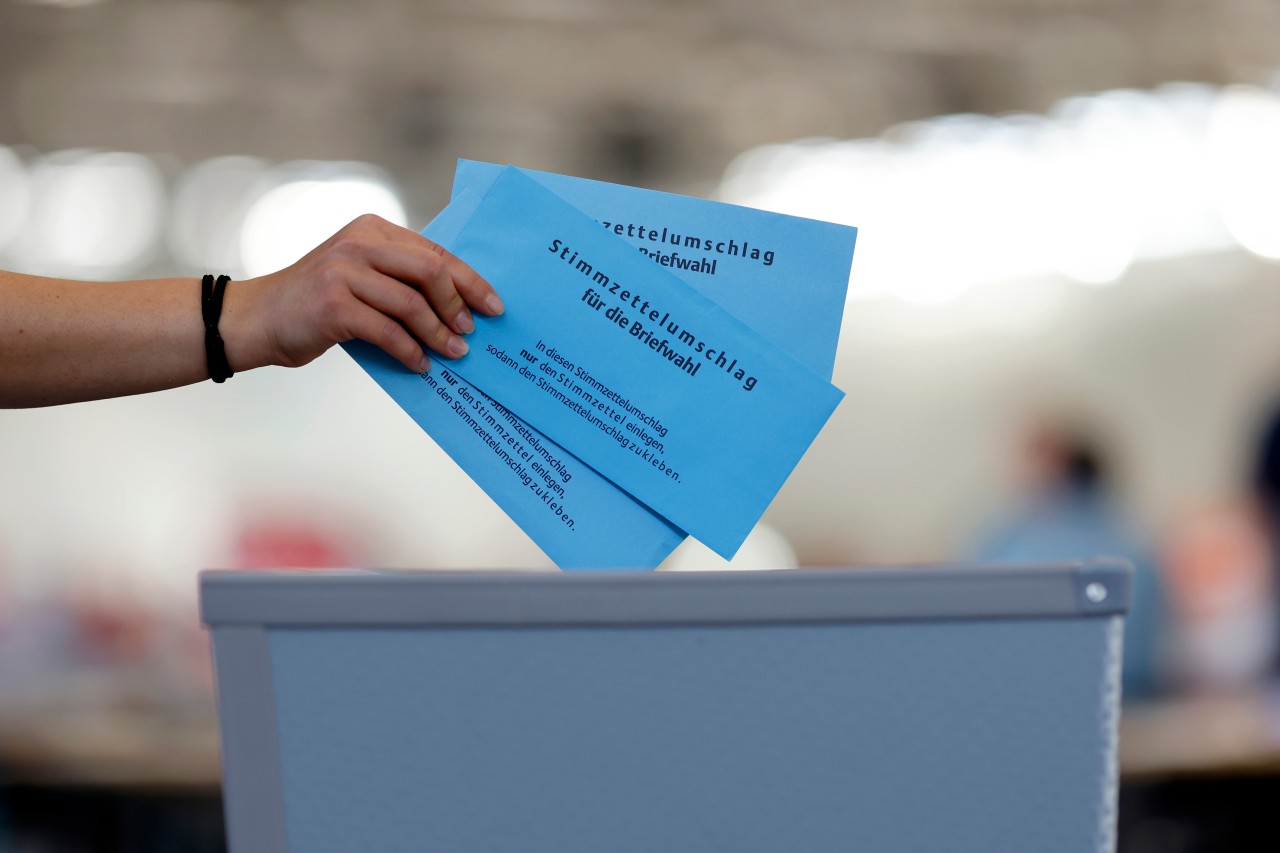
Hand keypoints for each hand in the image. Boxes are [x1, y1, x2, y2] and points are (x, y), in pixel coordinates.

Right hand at [223, 214, 502, 372]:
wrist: (254, 320)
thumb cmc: (315, 305)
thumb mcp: (359, 278)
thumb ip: (398, 281)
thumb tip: (458, 308)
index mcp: (372, 230)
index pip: (434, 252)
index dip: (470, 280)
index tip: (494, 305)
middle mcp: (359, 243)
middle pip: (431, 270)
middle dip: (460, 304)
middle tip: (472, 332)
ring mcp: (344, 270)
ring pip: (412, 303)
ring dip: (439, 334)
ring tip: (454, 354)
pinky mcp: (334, 304)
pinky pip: (388, 331)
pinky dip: (410, 352)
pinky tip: (421, 366)